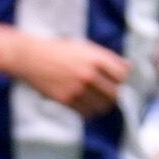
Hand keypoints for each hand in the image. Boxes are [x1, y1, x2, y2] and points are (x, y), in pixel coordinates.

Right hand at [13, 36, 130, 113]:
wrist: (31, 57)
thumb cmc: (58, 50)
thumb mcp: (83, 47)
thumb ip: (104, 57)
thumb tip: (127, 67)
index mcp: (95, 58)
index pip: (122, 74)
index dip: (122, 78)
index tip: (117, 79)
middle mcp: (89, 73)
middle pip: (114, 92)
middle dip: (114, 93)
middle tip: (109, 93)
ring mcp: (78, 88)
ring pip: (102, 105)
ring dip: (103, 105)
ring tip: (99, 101)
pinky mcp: (67, 99)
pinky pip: (86, 112)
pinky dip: (89, 111)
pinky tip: (86, 106)